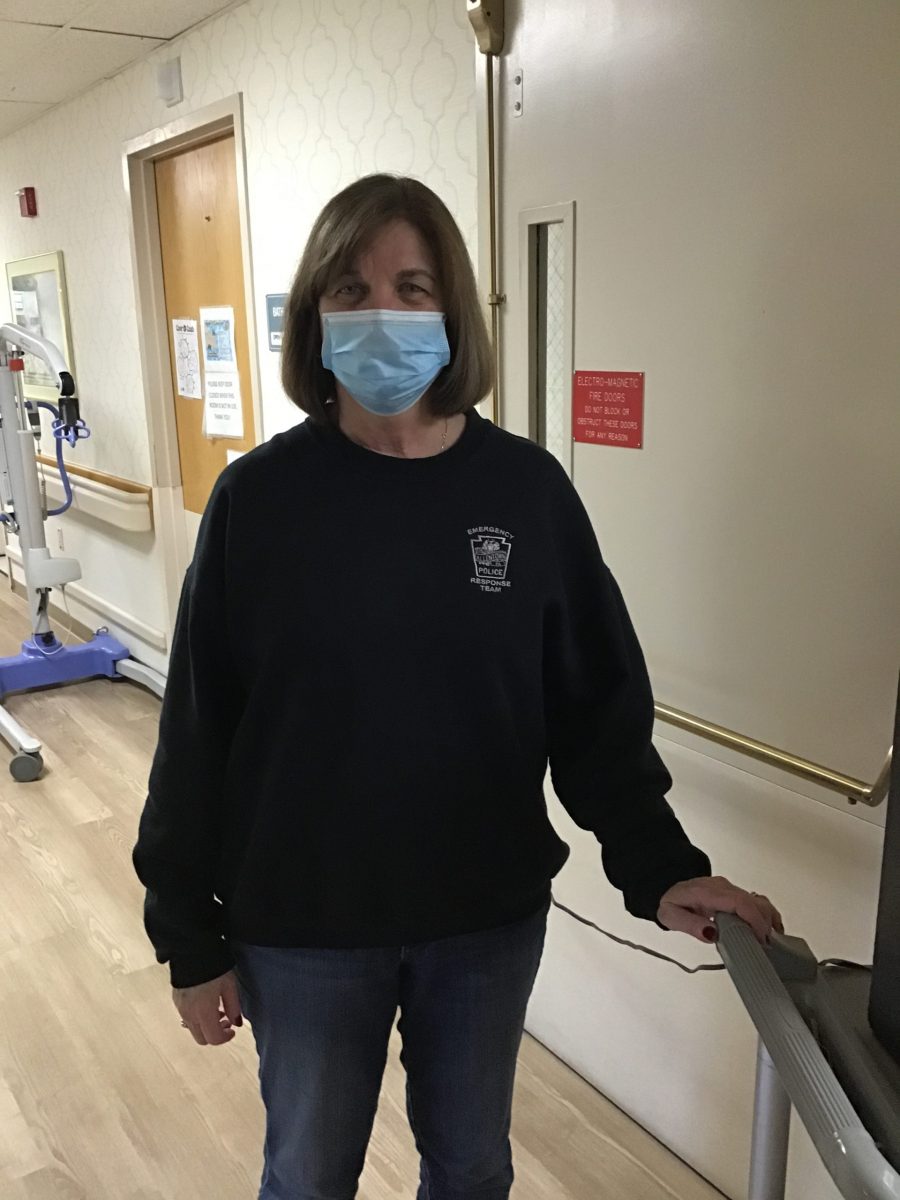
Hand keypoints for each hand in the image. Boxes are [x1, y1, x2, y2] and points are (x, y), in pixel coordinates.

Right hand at [173, 970, 242, 1045]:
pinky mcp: (176, 1001)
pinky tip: (204, 1003)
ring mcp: (180, 1009)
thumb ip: (233, 1007)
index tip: (233, 1029)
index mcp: (203, 1012)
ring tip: (216, 1008)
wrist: (192, 951)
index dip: (225, 1038)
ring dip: (206, 1026)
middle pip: (201, 1039)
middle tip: (225, 1019)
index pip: (213, 1038)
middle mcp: (189, 1015)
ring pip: (193, 1029)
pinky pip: (187, 1018)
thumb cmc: (215, 967)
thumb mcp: (230, 986)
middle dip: (215, 1033)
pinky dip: (197, 1018)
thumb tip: (236, 1023)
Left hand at [657, 875, 783, 945]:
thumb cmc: (671, 903)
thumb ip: (690, 925)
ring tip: (768, 941)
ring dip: (769, 920)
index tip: (760, 940)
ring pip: (759, 900)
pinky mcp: (735, 892)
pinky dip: (767, 915)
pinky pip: (756, 901)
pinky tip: (770, 931)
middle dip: (764, 925)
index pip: (739, 902)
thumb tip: (712, 933)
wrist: (668, 887)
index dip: (755, 920)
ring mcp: (730, 888)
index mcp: (708, 892)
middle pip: (754, 902)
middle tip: (764, 947)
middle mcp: (723, 887)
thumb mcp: (671, 916)